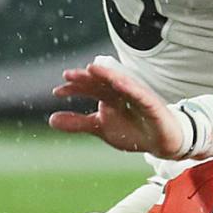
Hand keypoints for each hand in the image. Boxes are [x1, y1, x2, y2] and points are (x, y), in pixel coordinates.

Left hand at [49, 57, 185, 156]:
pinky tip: (120, 83)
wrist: (162, 143)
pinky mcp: (153, 105)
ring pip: (122, 82)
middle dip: (87, 77)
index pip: (90, 87)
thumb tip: (50, 119)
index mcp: (109, 96)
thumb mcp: (101, 128)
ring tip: (92, 69)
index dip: (74, 88)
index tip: (57, 92)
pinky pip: (142, 95)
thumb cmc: (133, 130)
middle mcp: (123, 92)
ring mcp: (138, 96)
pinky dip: (132, 89)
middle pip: (103, 81)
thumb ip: (78, 123)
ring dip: (108, 75)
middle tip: (69, 75)